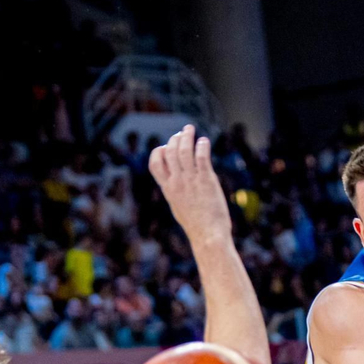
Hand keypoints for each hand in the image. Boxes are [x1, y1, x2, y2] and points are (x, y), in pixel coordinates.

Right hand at [149, 125, 233, 246]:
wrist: (208, 235)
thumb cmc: (196, 225)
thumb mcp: (178, 207)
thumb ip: (175, 193)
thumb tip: (174, 187)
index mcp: (168, 188)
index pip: (155, 163)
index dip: (160, 151)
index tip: (167, 146)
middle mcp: (177, 182)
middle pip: (170, 152)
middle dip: (175, 139)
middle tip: (182, 132)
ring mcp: (191, 180)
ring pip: (185, 151)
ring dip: (187, 137)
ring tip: (190, 129)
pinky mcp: (206, 180)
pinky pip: (202, 158)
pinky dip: (202, 146)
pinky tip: (204, 141)